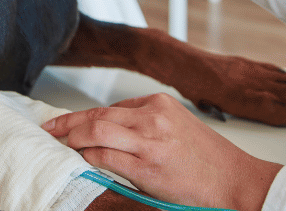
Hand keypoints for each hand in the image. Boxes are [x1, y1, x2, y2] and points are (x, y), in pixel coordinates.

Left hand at [42, 93, 281, 210]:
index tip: (68, 122)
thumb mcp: (177, 126)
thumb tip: (110, 131)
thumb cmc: (208, 160)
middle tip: (49, 129)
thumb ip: (145, 124)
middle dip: (68, 122)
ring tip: (58, 144)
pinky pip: (106, 157)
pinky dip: (88, 157)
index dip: (84, 116)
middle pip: (98, 115)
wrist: (235, 182)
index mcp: (159, 104)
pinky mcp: (147, 169)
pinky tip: (80, 160)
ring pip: (96, 131)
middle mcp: (152, 118)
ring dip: (72, 138)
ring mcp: (149, 142)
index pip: (110, 107)